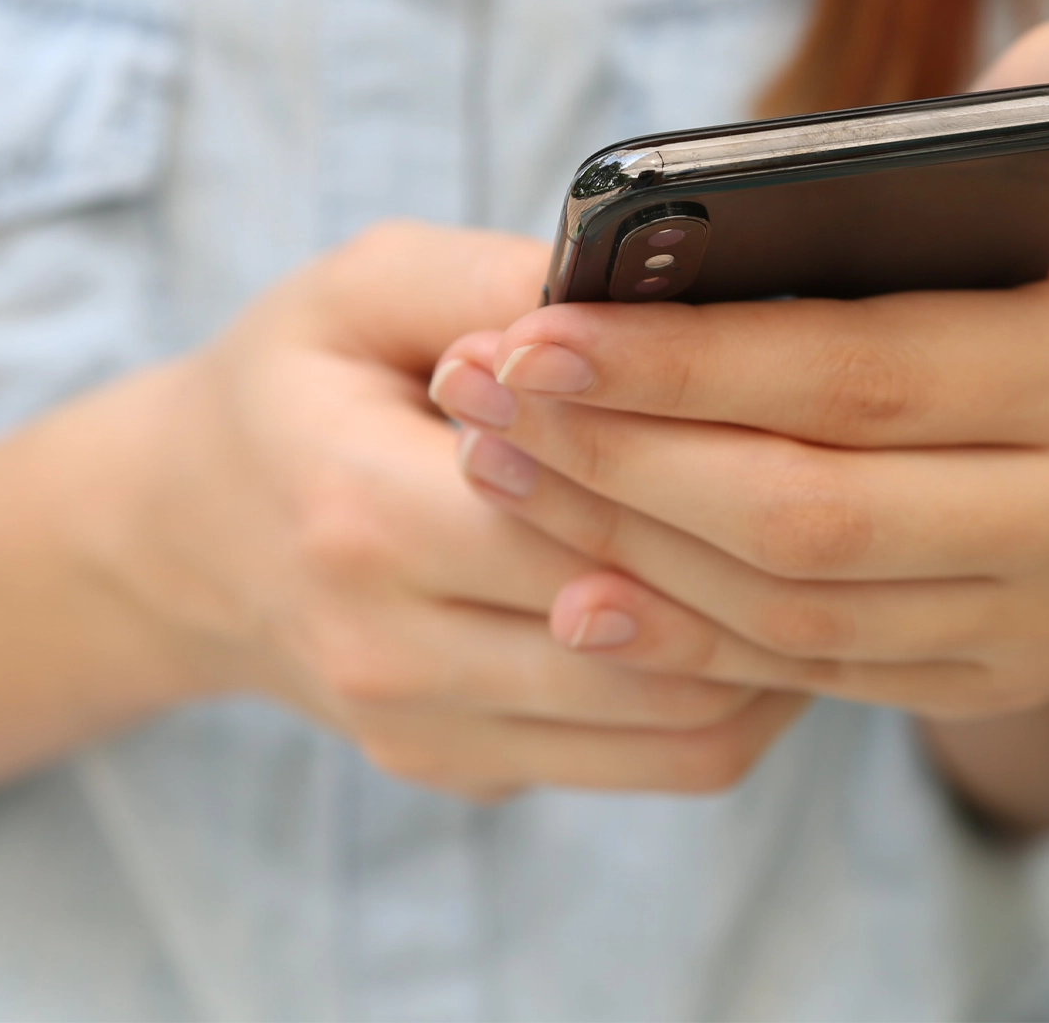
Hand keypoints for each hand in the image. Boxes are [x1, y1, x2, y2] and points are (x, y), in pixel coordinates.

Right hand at [94, 221, 802, 797]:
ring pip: (678, 727)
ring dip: (777, 642)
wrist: (189, 533)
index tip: (801, 395)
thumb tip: (651, 291)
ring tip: (831, 545)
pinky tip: (760, 606)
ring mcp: (425, 733)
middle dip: (767, 555)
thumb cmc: (292, 385)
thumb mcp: (363, 287)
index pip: (585, 514)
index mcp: (359, 512)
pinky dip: (731, 693)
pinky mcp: (462, 770)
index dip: (705, 459)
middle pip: (652, 632)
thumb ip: (494, 278)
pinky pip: (649, 762)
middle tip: (859, 473)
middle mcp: (389, 651)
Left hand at [429, 22, 1048, 721]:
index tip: (533, 333)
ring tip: (500, 465)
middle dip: (620, 456)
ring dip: (624, 542)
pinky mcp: (993, 676)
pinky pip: (812, 673)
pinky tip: (576, 590)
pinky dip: (684, 636)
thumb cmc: (1042, 236)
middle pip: (808, 507)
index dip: (685, 361)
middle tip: (483, 397)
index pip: (860, 371)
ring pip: (794, 601)